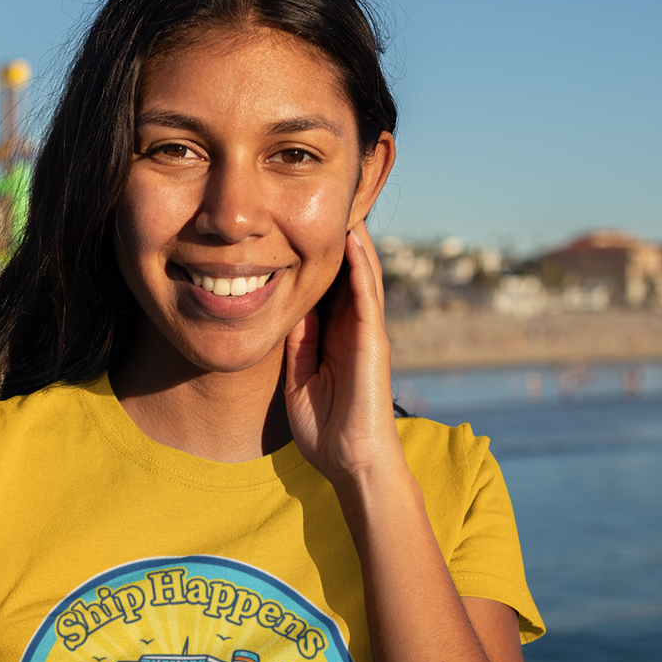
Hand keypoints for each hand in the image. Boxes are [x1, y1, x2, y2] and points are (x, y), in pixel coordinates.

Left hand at [284, 222, 405, 484]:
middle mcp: (353, 329)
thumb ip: (298, 344)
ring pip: (361, 276)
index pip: (326, 287)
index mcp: (334, 337)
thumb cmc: (327, 429)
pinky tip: (353, 240)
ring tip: (343, 203)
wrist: (350, 463)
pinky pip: (367, 297)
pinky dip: (361, 267)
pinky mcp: (373, 342)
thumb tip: (289, 309)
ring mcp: (366, 333)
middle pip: (345, 273)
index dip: (314, 255)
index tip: (295, 223)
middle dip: (335, 238)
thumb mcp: (299, 377)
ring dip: (353, 240)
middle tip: (324, 199)